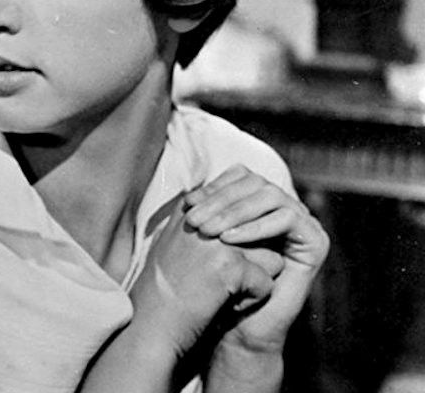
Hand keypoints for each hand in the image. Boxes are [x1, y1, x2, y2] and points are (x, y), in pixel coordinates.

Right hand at [128, 205, 282, 358]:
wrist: (149, 323)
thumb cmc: (161, 289)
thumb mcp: (173, 243)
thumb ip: (198, 225)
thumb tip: (226, 213)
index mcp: (190, 210)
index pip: (240, 213)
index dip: (240, 242)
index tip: (215, 265)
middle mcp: (204, 219)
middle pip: (258, 235)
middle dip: (251, 260)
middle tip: (215, 282)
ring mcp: (218, 242)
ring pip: (270, 257)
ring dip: (254, 279)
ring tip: (220, 292)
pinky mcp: (232, 267)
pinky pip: (267, 283)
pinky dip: (252, 302)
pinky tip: (224, 306)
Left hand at [184, 165, 328, 354]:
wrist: (241, 327)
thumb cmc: (219, 283)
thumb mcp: (207, 241)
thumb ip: (205, 211)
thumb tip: (187, 189)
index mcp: (262, 203)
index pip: (241, 176)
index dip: (214, 186)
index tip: (187, 204)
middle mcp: (286, 208)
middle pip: (255, 183)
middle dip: (221, 199)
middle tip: (195, 220)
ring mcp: (304, 223)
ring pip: (271, 196)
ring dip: (234, 212)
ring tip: (208, 231)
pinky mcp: (317, 240)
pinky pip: (288, 219)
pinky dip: (256, 227)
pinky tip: (229, 240)